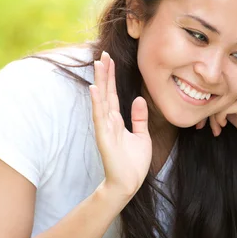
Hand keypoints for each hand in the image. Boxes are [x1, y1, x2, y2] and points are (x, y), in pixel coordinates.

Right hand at [90, 51, 151, 206]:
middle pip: (106, 92)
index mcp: (117, 120)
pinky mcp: (104, 137)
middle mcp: (109, 121)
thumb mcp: (142, 136)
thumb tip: (138, 98)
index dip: (111, 76)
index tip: (110, 59)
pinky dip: (97, 103)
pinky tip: (95, 89)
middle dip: (105, 73)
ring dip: (100, 82)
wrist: (128, 184)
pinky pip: (100, 117)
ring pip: (102, 100)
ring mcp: (105, 128)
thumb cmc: (134, 163)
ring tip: (98, 64)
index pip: (113, 94)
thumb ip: (139, 118)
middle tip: (103, 54)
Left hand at [195, 81, 236, 145]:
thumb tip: (194, 102)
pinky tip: (223, 125)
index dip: (204, 101)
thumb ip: (216, 101)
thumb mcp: (227, 108)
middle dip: (205, 110)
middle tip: (200, 125)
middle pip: (215, 91)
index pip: (215, 86)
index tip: (200, 118)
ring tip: (215, 128)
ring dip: (212, 117)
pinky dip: (219, 118)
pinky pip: (224, 107)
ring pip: (218, 100)